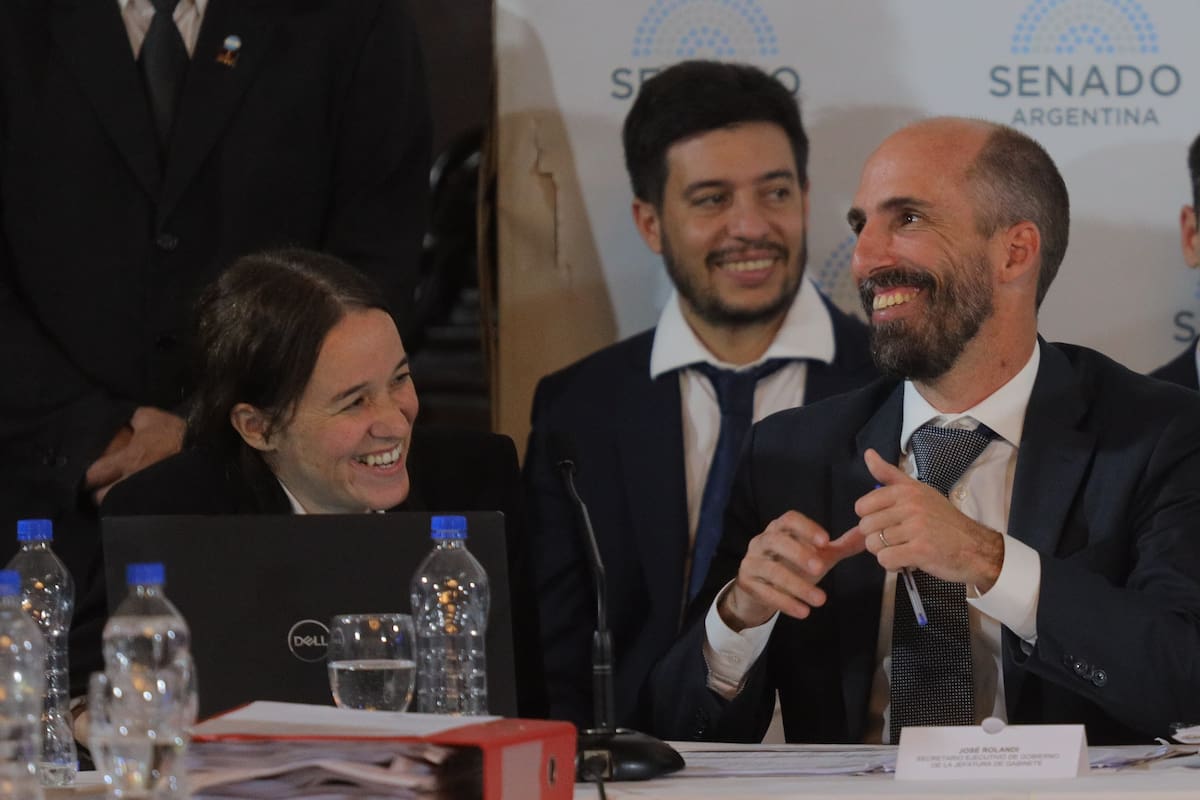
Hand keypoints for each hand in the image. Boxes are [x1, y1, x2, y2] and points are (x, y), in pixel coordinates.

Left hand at [84, 407, 185, 504]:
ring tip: (119, 497)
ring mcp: (145, 495)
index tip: (88, 476)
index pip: (93, 475)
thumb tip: (123, 422)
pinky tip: (136, 502)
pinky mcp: (158, 503)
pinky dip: (133, 509)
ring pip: (118, 509)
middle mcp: (132, 481)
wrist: (206, 450)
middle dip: (99, 494)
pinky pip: (137, 511)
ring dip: (115, 503)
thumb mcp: (153, 418)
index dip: (87, 477)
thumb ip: (132, 420)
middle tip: (101, 488)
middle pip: (102, 499)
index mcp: (128, 459)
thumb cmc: (179, 434)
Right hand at [718, 511, 866, 630]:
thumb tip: (868, 534)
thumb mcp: (816, 555)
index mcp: (779, 529)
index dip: (807, 528)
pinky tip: (803, 612)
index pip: (789, 520)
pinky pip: (764, 592)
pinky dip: (785, 602)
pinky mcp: (746, 584)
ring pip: (771, 570)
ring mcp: (752, 562)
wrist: (757, 590)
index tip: (826, 541)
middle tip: (820, 569)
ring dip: (796, 585)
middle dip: (798, 554)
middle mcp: (762, 541)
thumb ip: (840, 546)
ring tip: (820, 600)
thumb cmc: (791, 566)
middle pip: (776, 541)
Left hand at [855, 448, 1003, 590]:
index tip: (888, 522)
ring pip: (873, 545)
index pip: (863, 506)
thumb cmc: (944, 521)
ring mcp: (916, 528)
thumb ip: (889, 474)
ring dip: (885, 553)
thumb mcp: (919, 491)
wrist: (976, 548)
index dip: (870, 519)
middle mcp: (910, 506)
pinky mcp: (920, 550)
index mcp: (906, 490)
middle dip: (877, 538)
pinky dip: (893, 565)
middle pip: (866, 527)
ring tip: (905, 549)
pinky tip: (907, 560)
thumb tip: (868, 454)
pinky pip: (886, 560)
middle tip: (898, 539)